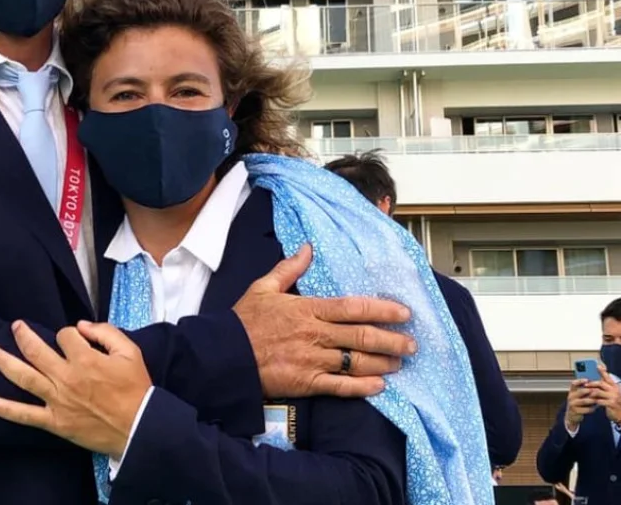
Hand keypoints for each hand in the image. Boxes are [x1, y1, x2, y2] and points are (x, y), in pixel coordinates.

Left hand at [0, 320, 150, 458]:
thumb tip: (82, 326)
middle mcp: (66, 377)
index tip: (77, 339)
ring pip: (25, 378)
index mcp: (85, 359)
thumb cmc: (135, 388)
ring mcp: (58, 400)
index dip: (70, 333)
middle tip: (15, 326)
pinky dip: (7, 409)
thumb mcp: (129, 351)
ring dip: (5, 363)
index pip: (65, 335)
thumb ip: (106, 332)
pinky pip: (26, 416)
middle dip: (23, 335)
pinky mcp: (55, 422)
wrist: (139, 427)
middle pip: (36, 351)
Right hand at [233, 244, 415, 398]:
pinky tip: (379, 386)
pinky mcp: (307, 383)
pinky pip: (341, 387)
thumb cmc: (244, 321)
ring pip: (357, 362)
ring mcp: (312, 361)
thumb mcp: (263, 287)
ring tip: (399, 362)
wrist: (225, 355)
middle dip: (391, 340)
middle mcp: (315, 335)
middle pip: (362, 336)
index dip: (381, 310)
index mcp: (307, 309)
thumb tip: (308, 248)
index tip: (403, 313)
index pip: (352, 308)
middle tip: (411, 343)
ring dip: (382, 362)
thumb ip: (289, 269)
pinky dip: (362, 387)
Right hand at [565, 379, 598, 430]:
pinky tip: (595, 408)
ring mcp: (572, 404)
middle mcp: (571, 396)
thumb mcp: (578, 396)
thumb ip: (584, 391)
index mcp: (572, 391)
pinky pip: (585, 409)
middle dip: (589, 391)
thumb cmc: (577, 404)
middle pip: (580, 391)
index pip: (573, 383)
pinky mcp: (576, 411)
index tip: (587, 380)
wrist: (571, 416)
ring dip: (592, 400)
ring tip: (597, 400)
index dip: (580, 381)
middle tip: (597, 391)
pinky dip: (591, 409)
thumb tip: (594, 385)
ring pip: (584, 401)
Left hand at [588, 365, 620, 423]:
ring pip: (598, 391)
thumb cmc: (615, 404)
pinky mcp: (611, 404)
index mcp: (615, 387)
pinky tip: (591, 402)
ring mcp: (614, 397)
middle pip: (601, 383)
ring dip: (591, 393)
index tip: (598, 365)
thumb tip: (597, 380)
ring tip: (587, 394)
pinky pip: (599, 400)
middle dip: (591, 383)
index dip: (603, 372)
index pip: (608, 378)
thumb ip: (606, 388)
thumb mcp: (612, 395)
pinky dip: (594, 401)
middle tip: (585, 384)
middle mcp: (615, 391)